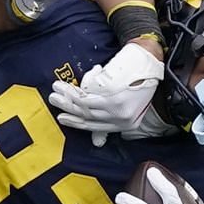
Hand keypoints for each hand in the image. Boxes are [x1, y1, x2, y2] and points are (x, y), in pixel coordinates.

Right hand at [49, 43, 165, 144]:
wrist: (150, 62)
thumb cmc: (141, 81)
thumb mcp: (131, 106)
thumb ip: (112, 121)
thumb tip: (97, 142)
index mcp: (127, 124)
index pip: (97, 126)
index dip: (77, 123)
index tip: (63, 118)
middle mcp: (122, 118)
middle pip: (88, 116)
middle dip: (67, 108)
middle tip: (53, 100)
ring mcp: (117, 106)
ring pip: (84, 105)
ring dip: (66, 97)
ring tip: (56, 89)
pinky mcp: (112, 93)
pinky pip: (87, 93)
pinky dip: (75, 89)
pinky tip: (68, 85)